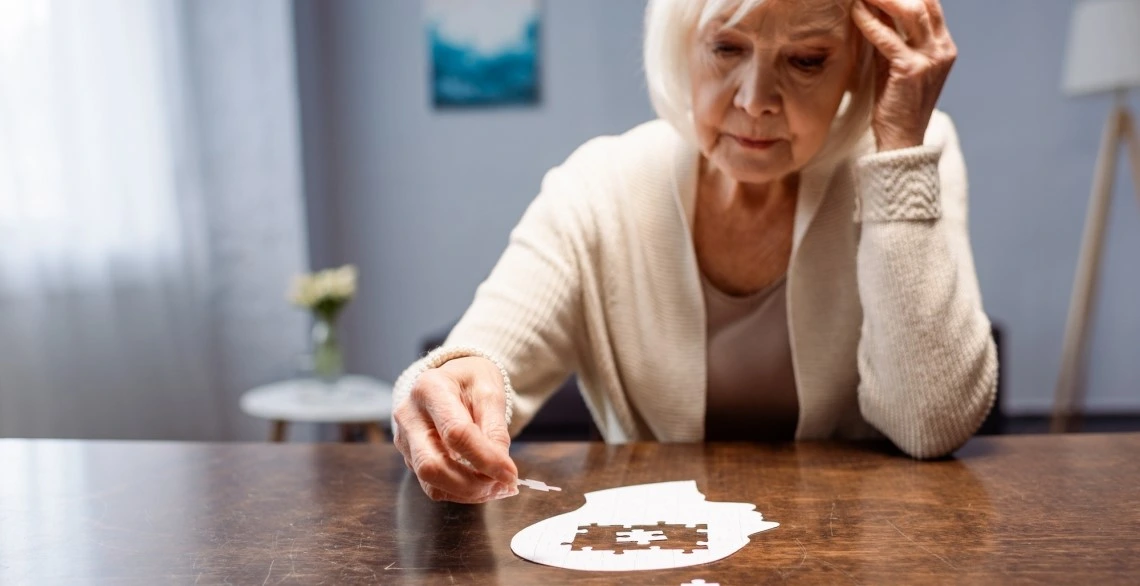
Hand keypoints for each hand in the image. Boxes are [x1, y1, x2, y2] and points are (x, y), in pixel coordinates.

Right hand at [392, 356, 518, 502]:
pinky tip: (480, 485)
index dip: (485, 459)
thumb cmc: (471, 383)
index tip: (511, 475)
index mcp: (430, 388)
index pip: (455, 433)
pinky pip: (431, 484)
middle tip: (503, 487)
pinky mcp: (409, 456)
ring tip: (496, 488)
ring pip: (430, 481)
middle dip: (472, 484)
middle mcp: (409, 415)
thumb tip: (502, 469)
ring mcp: (404, 438)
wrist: (451, 380)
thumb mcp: (490, 393)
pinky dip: (459, 492)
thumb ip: (496, 429)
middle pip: (432, 464)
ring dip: (467, 492)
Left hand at [852, 0, 956, 151]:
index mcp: (943, 46)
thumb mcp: (896, 64)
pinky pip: (888, 38)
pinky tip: (856, 13)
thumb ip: (892, 37)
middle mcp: (942, 49)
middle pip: (923, 2)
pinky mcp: (912, 70)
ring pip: (911, 12)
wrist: (901, 139)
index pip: (930, 5)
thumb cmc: (895, 103)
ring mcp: (931, 59)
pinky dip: (870, 22)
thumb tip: (875, 8)